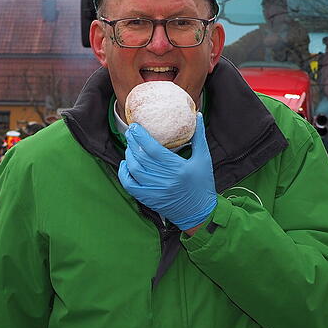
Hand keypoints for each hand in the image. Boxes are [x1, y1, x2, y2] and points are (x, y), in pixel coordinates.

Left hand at [118, 113, 216, 230]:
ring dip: (128, 156)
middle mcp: (165, 180)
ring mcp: (155, 191)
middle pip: (141, 158)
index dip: (141, 137)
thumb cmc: (203, 185)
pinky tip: (125, 164)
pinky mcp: (149, 199)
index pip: (153, 149)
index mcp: (178, 168)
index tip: (135, 126)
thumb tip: (198, 114)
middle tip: (129, 131)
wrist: (200, 213)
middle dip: (132, 142)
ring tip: (129, 146)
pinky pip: (130, 186)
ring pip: (134, 170)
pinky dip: (124, 174)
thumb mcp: (204, 159)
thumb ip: (199, 137)